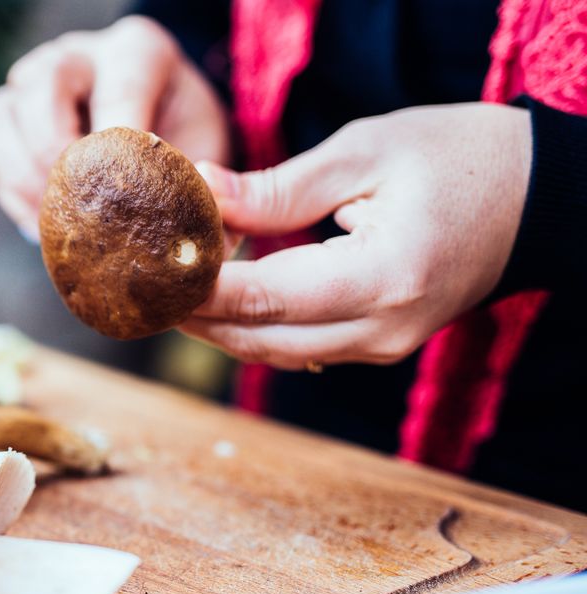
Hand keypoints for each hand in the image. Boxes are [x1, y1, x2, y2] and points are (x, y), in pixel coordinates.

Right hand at [0, 15, 230, 237]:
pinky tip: (45, 226)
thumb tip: (201, 240)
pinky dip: (13, 194)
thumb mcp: (207, 154)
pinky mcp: (7, 120)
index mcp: (137, 52)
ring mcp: (32, 86)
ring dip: (21, 175)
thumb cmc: (183, 141)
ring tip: (54, 221)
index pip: (120, 86)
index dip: (117, 141)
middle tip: (76, 205)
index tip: (125, 191)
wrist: (158, 139)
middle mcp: (77, 58)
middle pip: (40, 85)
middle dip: (53, 152)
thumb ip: (205, 190)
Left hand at [183, 103, 531, 369]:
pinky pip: (299, 347)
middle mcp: (383, 329)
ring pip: (275, 354)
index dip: (200, 290)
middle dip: (196, 317)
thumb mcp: (365, 153)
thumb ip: (277, 189)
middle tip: (141, 286)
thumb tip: (200, 196)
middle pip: (261, 340)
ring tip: (168, 290)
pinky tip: (218, 298)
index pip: (266, 300)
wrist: (537, 196)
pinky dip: (254, 327)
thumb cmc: (459, 157)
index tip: (151, 270)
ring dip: (218, 327)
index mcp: (385, 277)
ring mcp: (384, 347)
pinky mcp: (379, 345)